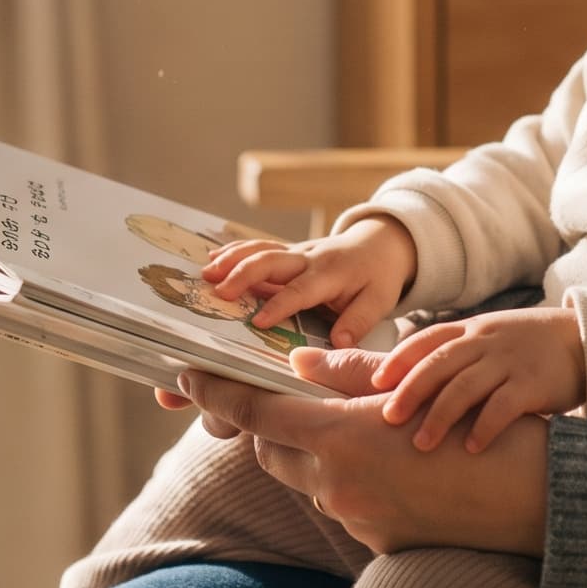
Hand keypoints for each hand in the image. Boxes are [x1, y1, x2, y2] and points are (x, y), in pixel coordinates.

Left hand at [172, 350, 549, 556]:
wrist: (534, 502)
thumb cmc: (479, 434)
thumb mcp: (412, 393)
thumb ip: (348, 378)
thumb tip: (298, 364)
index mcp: (339, 439)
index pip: (255, 413)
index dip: (217, 393)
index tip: (190, 377)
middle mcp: (336, 485)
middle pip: (271, 451)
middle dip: (275, 427)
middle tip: (299, 402)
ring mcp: (355, 520)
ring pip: (309, 480)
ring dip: (319, 456)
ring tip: (366, 435)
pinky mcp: (377, 544)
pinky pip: (345, 506)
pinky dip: (355, 483)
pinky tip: (397, 470)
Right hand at [201, 217, 415, 347]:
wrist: (380, 244)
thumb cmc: (378, 277)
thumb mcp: (379, 301)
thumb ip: (359, 321)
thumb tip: (339, 344)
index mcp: (330, 275)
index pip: (301, 291)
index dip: (279, 305)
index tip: (258, 322)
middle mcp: (308, 259)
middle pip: (271, 261)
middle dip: (242, 274)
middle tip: (216, 292)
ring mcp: (295, 253)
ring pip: (260, 250)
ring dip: (231, 260)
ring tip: (205, 274)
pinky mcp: (287, 252)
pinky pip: (258, 248)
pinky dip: (234, 251)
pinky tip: (211, 258)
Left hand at [371, 306, 583, 452]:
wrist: (584, 341)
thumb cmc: (529, 348)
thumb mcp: (491, 339)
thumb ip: (457, 354)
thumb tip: (410, 383)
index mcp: (472, 330)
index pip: (427, 340)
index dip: (399, 361)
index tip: (374, 384)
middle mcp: (486, 342)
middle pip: (439, 364)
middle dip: (410, 391)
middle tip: (386, 418)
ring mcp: (509, 361)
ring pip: (466, 386)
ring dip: (440, 415)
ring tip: (420, 444)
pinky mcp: (534, 383)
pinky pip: (503, 406)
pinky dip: (484, 427)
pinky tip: (470, 448)